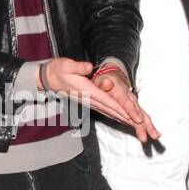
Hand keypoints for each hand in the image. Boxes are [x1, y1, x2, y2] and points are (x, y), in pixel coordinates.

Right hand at [41, 58, 159, 144]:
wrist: (48, 79)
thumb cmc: (58, 70)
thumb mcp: (67, 65)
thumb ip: (78, 67)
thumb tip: (88, 67)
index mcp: (87, 90)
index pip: (107, 101)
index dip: (121, 108)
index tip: (132, 115)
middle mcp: (89, 99)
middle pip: (111, 110)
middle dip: (126, 117)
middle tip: (140, 124)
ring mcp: (88, 102)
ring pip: (108, 112)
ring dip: (122, 118)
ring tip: (135, 124)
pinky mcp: (88, 102)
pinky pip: (104, 111)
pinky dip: (114, 115)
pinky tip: (121, 118)